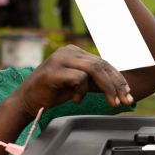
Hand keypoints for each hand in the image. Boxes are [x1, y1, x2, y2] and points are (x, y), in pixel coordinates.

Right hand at [13, 45, 133, 116]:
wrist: (27, 101)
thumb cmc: (53, 93)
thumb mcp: (78, 85)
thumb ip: (94, 81)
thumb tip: (118, 87)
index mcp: (75, 52)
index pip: (103, 63)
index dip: (118, 78)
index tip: (128, 93)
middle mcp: (68, 51)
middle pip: (101, 65)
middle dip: (117, 85)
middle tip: (126, 100)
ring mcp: (60, 59)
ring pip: (94, 70)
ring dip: (107, 88)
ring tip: (112, 103)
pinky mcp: (53, 71)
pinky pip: (78, 79)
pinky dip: (81, 91)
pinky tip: (75, 100)